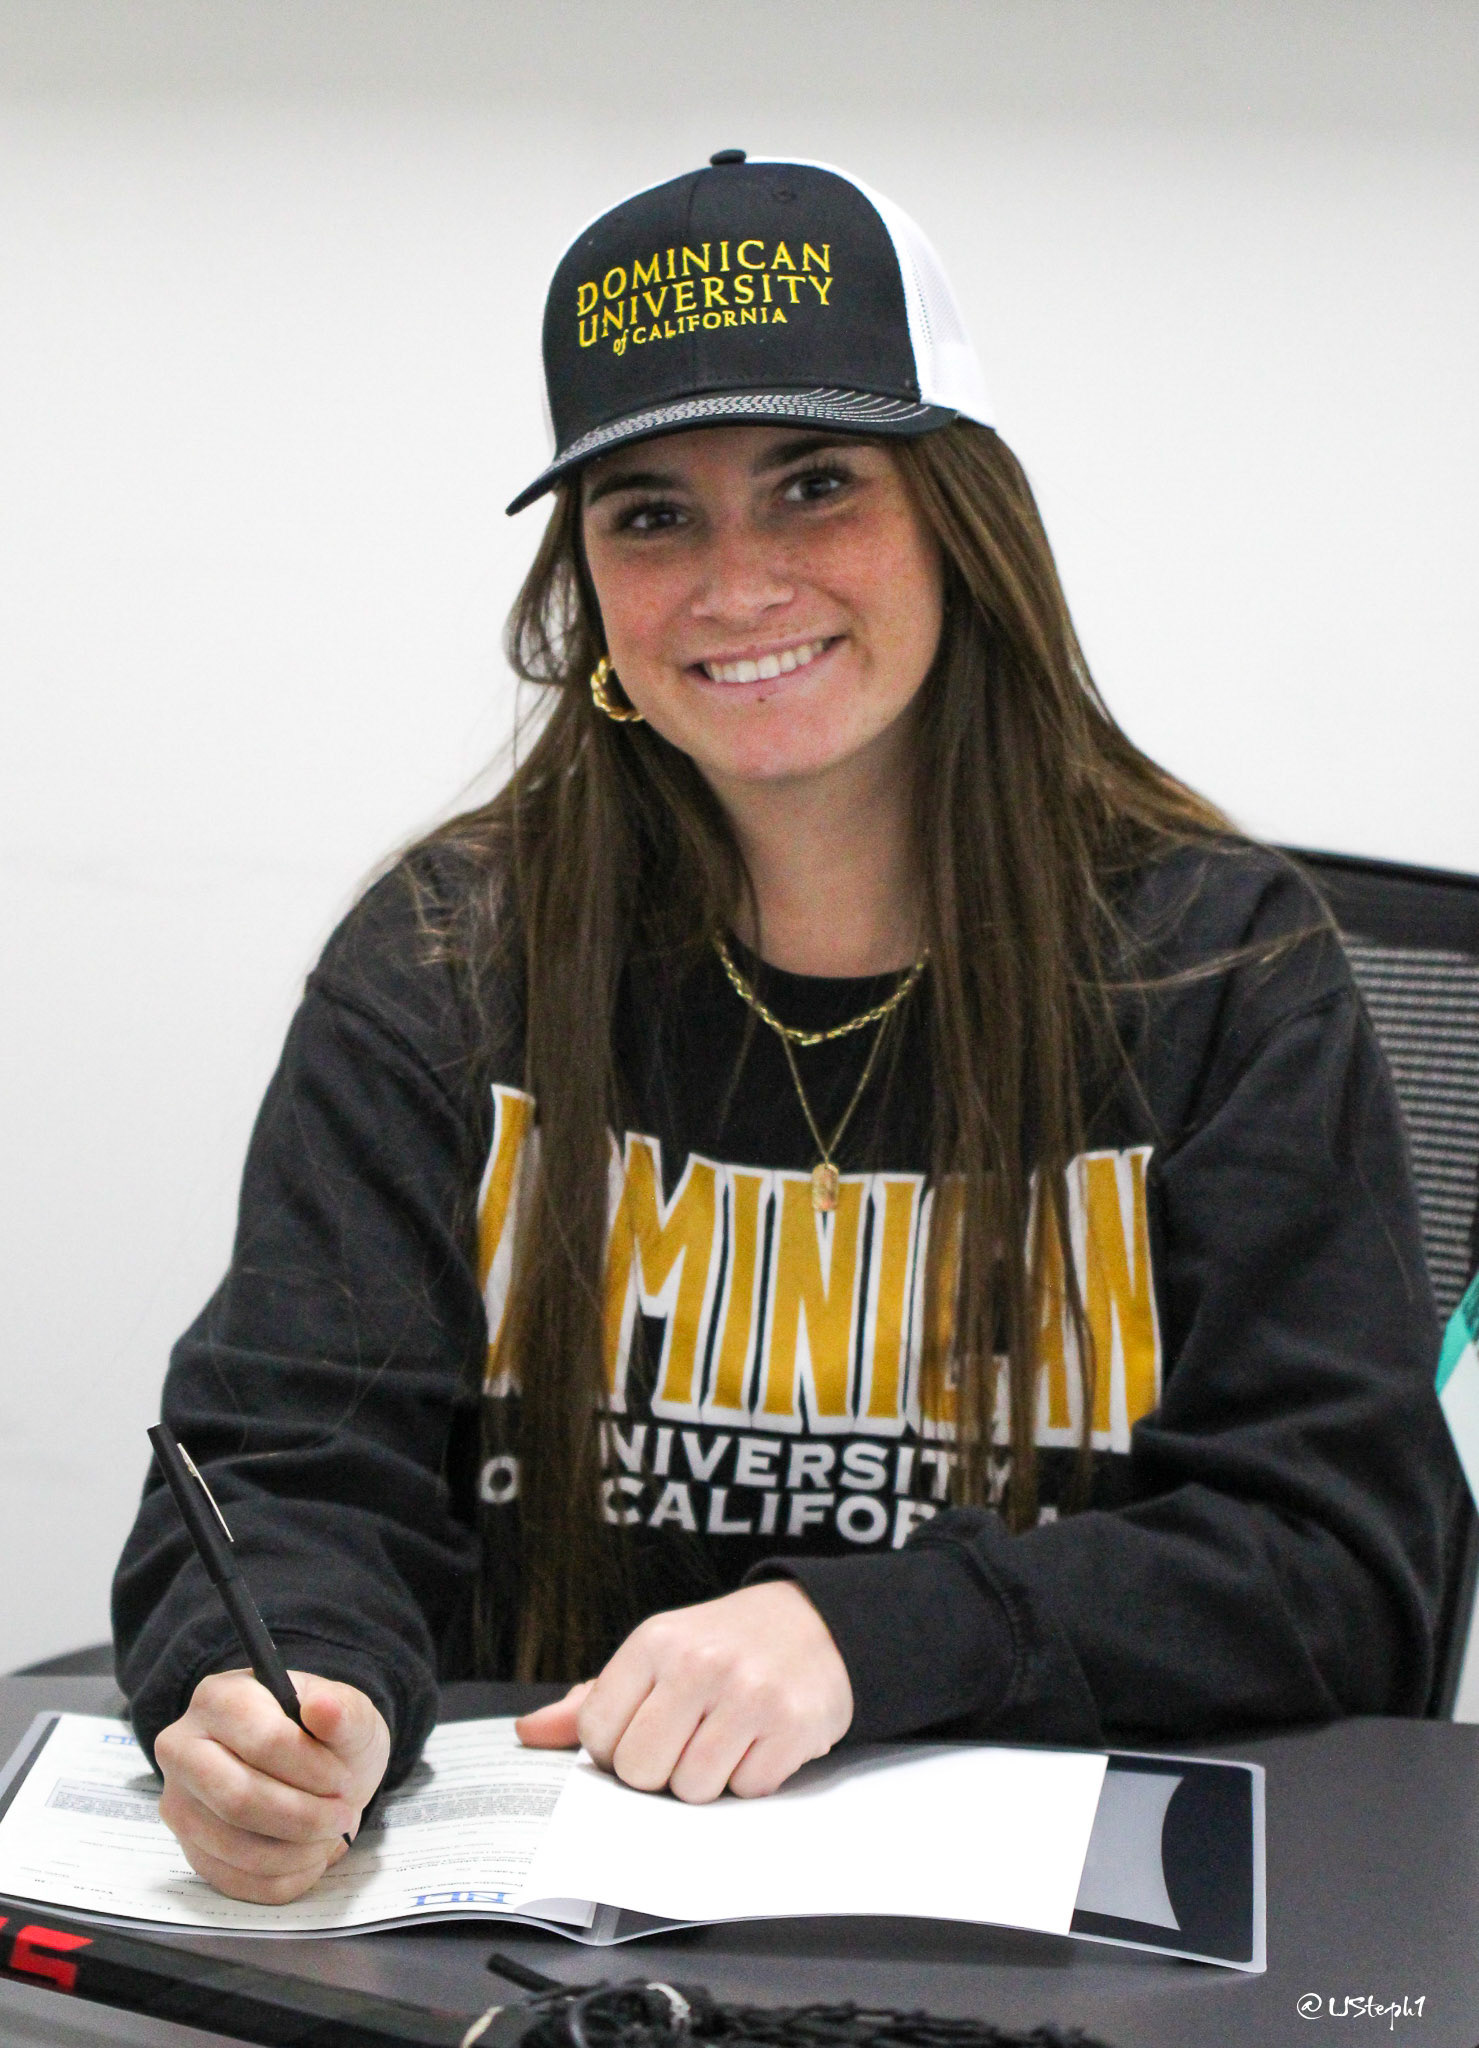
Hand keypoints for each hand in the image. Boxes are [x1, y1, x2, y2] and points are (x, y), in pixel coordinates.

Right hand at [154, 1669, 389, 1903]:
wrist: (317, 1771)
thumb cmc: (327, 1736)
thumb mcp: (350, 1715)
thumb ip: (343, 1711)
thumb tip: (323, 1707)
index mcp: (219, 1697)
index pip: (263, 1741)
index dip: (311, 1769)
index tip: (342, 1779)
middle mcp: (183, 1748)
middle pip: (238, 1799)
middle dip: (303, 1817)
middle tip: (342, 1817)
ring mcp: (179, 1803)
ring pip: (235, 1847)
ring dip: (297, 1851)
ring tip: (330, 1834)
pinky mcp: (189, 1849)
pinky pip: (234, 1880)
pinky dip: (283, 1877)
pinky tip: (309, 1856)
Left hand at [515, 1581, 852, 1802]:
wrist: (816, 1622)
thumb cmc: (722, 1646)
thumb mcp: (656, 1655)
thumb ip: (593, 1699)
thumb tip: (527, 1732)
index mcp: (654, 1643)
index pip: (597, 1734)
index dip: (615, 1750)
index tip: (643, 1732)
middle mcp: (699, 1664)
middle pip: (640, 1772)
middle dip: (659, 1772)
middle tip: (685, 1742)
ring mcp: (749, 1694)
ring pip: (692, 1791)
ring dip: (707, 1780)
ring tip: (725, 1739)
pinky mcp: (793, 1726)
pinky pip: (747, 1791)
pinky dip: (751, 1778)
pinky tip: (760, 1741)